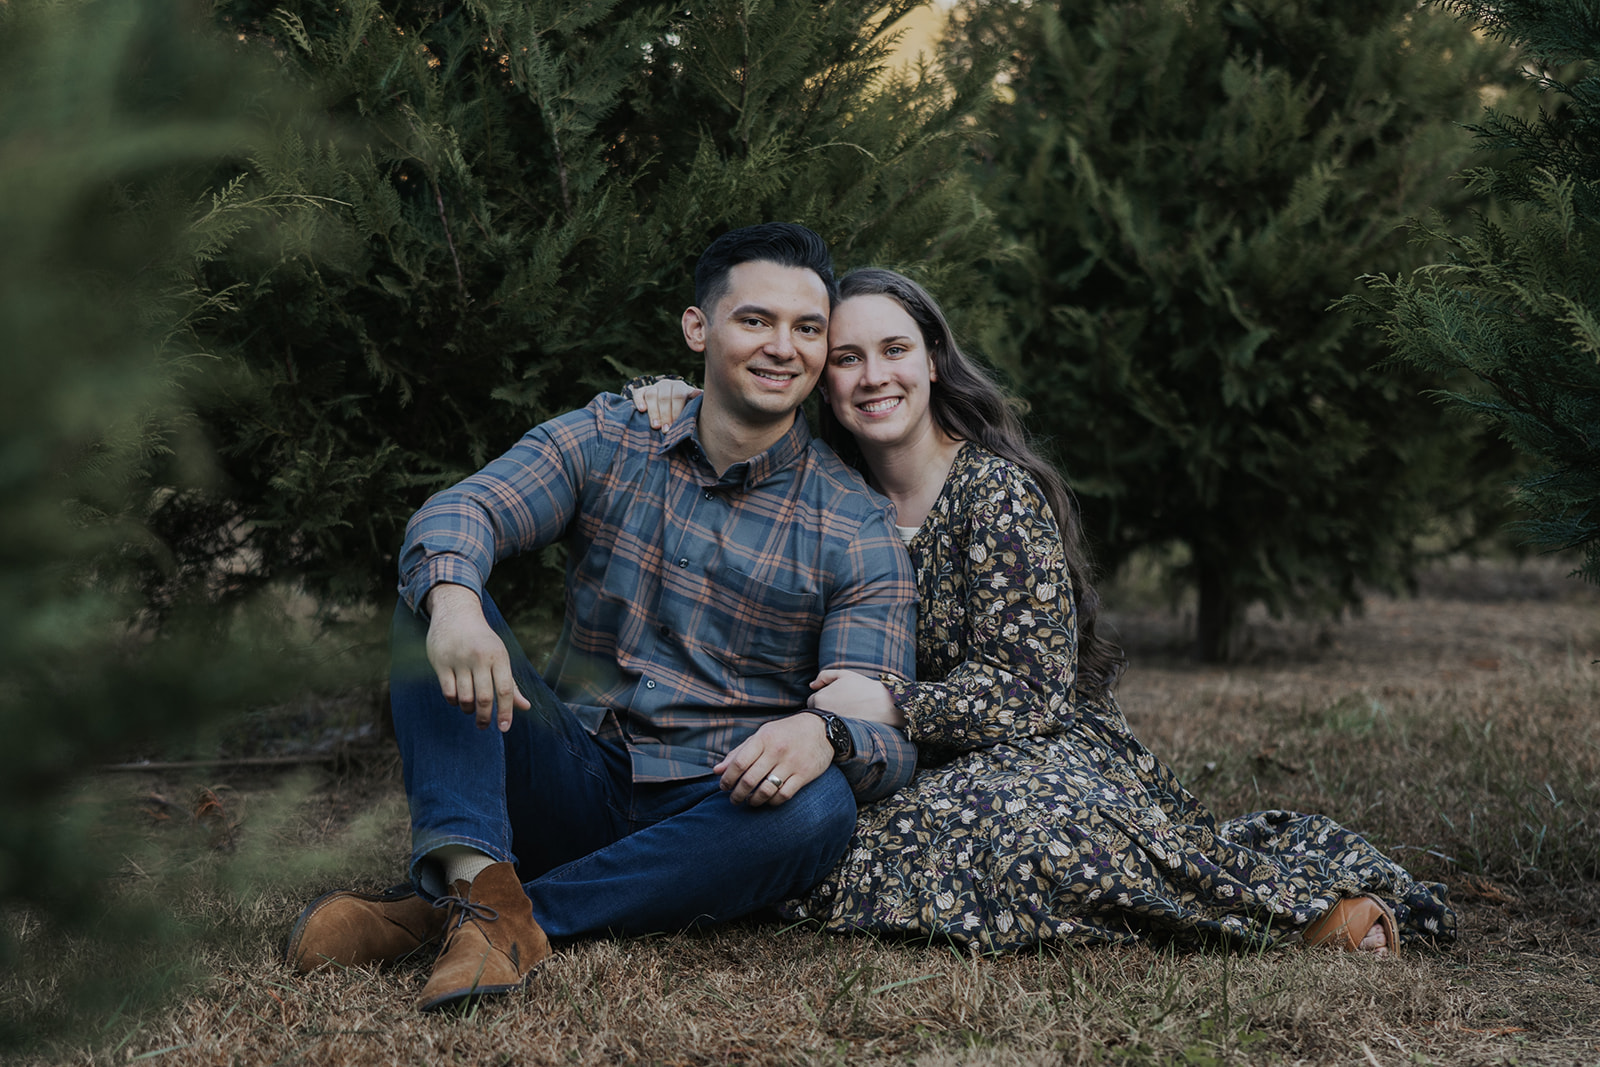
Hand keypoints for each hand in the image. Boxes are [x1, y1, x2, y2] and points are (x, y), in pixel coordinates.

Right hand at [425, 583, 531, 731]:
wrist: (456, 613)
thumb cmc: (482, 640)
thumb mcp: (500, 656)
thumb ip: (511, 683)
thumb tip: (525, 707)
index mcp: (499, 656)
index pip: (505, 689)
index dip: (506, 711)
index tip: (504, 728)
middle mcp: (480, 658)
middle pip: (484, 697)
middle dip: (485, 717)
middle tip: (484, 726)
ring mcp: (459, 659)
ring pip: (465, 697)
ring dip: (468, 709)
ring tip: (470, 709)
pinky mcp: (441, 662)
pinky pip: (448, 691)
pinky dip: (454, 701)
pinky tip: (457, 699)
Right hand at [631, 378, 700, 428]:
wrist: (674, 406)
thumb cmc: (685, 411)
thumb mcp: (693, 407)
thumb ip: (695, 403)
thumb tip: (699, 394)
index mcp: (681, 387)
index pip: (678, 396)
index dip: (676, 411)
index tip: (675, 426)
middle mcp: (667, 384)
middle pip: (664, 397)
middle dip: (665, 415)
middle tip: (665, 430)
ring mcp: (655, 387)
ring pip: (651, 395)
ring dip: (653, 411)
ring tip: (655, 426)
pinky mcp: (643, 391)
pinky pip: (639, 393)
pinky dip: (639, 401)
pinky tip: (641, 410)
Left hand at [713, 713, 832, 806]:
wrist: (821, 729)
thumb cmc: (786, 732)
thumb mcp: (763, 734)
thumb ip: (740, 752)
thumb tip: (717, 770)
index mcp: (763, 738)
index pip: (739, 763)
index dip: (728, 778)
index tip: (723, 787)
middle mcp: (776, 751)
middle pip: (749, 780)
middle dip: (737, 794)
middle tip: (734, 800)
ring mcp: (791, 763)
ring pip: (765, 790)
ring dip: (753, 801)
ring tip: (749, 802)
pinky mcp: (804, 775)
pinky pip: (783, 795)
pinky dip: (772, 802)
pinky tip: (767, 801)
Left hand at [808, 669, 903, 726]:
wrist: (883, 706)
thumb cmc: (863, 688)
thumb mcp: (843, 675)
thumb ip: (824, 676)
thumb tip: (811, 685)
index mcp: (819, 699)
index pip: (811, 701)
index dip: (824, 698)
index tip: (836, 698)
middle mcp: (820, 715)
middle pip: (815, 713)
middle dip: (824, 709)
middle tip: (842, 706)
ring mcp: (829, 728)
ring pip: (823, 723)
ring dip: (830, 719)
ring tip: (847, 714)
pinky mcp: (838, 737)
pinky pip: (831, 732)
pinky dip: (837, 728)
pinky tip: (849, 723)